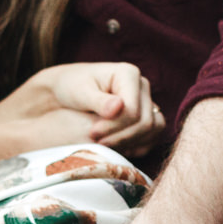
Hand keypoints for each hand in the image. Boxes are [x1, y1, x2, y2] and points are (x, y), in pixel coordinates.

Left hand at [39, 62, 165, 152]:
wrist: (68, 90)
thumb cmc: (71, 87)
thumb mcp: (80, 92)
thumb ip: (98, 101)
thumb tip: (118, 107)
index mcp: (128, 74)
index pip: (133, 110)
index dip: (115, 127)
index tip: (92, 134)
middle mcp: (142, 86)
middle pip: (145, 122)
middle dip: (121, 137)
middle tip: (96, 143)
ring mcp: (147, 101)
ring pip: (154, 129)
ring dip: (130, 143)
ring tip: (104, 146)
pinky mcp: (147, 115)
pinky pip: (153, 136)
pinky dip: (137, 146)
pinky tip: (115, 149)